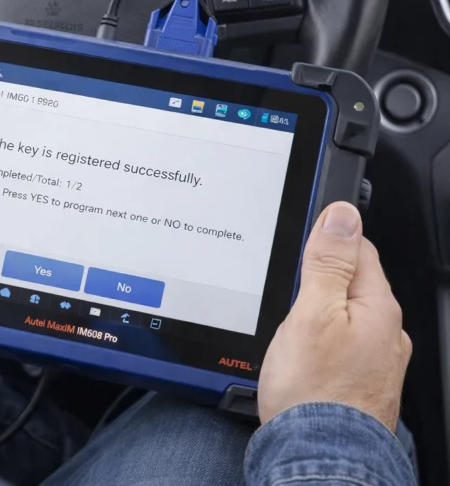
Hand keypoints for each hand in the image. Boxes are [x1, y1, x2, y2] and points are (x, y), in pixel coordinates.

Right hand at [258, 202, 410, 431]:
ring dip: (321, 311)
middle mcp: (387, 332)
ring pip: (347, 316)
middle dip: (321, 277)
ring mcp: (378, 360)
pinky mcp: (364, 384)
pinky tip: (304, 353)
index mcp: (377, 306)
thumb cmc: (314, 392)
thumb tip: (343, 215)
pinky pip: (344, 346)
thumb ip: (327, 263)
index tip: (300, 239)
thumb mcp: (310, 312)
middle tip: (286, 284)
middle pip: (354, 283)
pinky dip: (324, 341)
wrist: (319, 457)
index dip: (327, 237)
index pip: (359, 248)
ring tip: (291, 320)